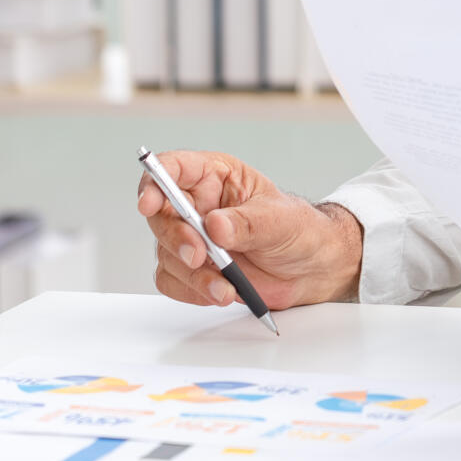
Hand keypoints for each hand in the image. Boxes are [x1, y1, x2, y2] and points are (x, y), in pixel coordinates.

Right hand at [136, 149, 362, 310]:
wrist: (311, 268)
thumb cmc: (299, 231)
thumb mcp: (281, 220)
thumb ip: (248, 222)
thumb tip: (215, 225)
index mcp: (217, 176)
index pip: (174, 168)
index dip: (155, 182)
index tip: (149, 204)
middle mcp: (198, 205)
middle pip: (161, 216)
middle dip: (176, 239)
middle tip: (198, 256)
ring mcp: (193, 237)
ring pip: (165, 253)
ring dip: (191, 274)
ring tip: (225, 286)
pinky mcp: (194, 268)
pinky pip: (172, 280)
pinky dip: (192, 290)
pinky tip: (219, 292)